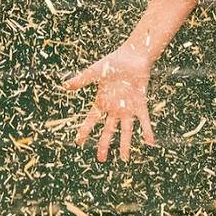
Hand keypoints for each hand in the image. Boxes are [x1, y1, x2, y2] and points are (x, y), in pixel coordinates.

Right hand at [62, 45, 157, 162]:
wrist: (133, 56)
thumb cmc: (113, 62)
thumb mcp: (94, 71)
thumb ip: (81, 79)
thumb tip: (64, 85)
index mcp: (102, 102)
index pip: (92, 120)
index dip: (85, 131)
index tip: (78, 142)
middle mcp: (115, 108)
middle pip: (108, 130)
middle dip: (104, 144)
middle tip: (101, 159)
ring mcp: (128, 108)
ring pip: (126, 130)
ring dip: (125, 144)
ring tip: (124, 158)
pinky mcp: (140, 104)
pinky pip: (144, 120)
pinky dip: (147, 131)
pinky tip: (150, 142)